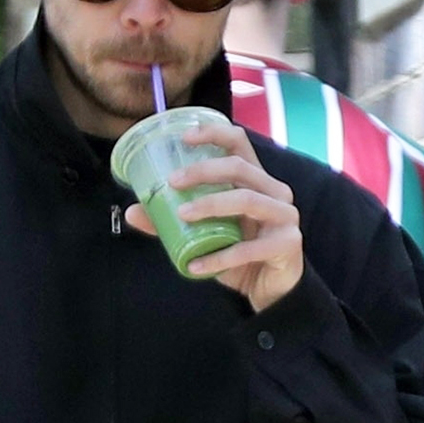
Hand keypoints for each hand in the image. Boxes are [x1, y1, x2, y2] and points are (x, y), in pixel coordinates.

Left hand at [124, 122, 303, 310]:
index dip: (214, 133)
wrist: (270, 289)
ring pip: (247, 200)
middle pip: (239, 167)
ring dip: (211, 205)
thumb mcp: (206, 234)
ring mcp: (285, 216)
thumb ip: (174, 222)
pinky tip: (195, 267)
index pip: (239, 144)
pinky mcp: (288, 243)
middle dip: (203, 171)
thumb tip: (135, 210)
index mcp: (256, 180)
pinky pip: (249, 248)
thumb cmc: (240, 254)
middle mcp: (274, 191)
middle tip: (172, 182)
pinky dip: (219, 257)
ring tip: (182, 216)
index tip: (184, 137)